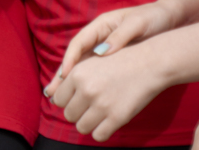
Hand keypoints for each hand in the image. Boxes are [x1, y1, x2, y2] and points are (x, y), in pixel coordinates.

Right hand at [46, 1, 173, 92]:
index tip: (65, 76)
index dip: (70, 59)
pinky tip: (80, 96)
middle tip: (51, 92)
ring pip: (82, 66)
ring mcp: (104, 48)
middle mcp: (98, 37)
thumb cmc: (152, 18)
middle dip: (62, 75)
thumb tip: (102, 52)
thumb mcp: (137, 24)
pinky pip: (95, 71)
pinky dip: (85, 83)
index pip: (79, 43)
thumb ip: (120, 36)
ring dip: (70, 82)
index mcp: (101, 25)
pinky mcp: (112, 58)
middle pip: (76, 57)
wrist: (168, 19)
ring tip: (56, 98)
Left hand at [46, 44, 169, 141]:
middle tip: (91, 106)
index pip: (58, 99)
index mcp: (76, 73)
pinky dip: (101, 131)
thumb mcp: (90, 62)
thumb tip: (50, 96)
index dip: (68, 100)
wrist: (148, 63)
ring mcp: (102, 104)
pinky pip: (98, 136)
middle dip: (78, 112)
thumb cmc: (118, 62)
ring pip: (81, 127)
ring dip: (88, 123)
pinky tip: (108, 122)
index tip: (78, 98)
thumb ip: (70, 78)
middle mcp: (86, 89)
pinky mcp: (117, 117)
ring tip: (99, 114)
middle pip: (68, 115)